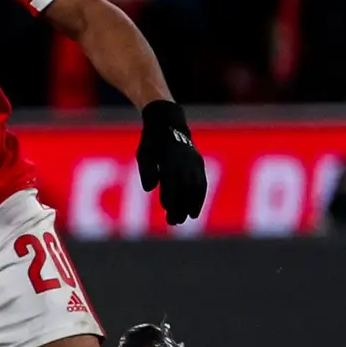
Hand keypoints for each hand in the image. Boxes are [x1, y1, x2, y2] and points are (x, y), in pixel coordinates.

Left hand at [137, 99, 205, 224]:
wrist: (168, 123)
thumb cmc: (151, 141)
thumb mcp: (143, 153)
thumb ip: (146, 171)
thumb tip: (150, 189)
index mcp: (169, 159)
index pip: (171, 184)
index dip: (171, 200)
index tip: (168, 213)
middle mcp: (184, 161)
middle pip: (185, 189)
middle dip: (181, 207)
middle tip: (174, 222)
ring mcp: (194, 162)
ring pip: (196, 187)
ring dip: (192, 205)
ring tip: (186, 218)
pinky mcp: (199, 163)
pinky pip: (202, 183)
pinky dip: (200, 198)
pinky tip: (195, 210)